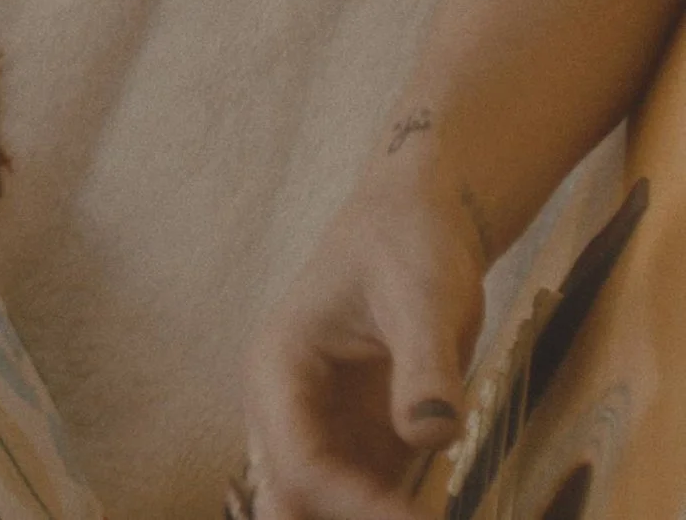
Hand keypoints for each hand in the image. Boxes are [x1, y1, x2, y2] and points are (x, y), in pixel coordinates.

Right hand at [242, 172, 486, 519]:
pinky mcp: (363, 437)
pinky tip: (431, 511)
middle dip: (335, 519)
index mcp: (279, 366)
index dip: (354, 504)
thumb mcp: (423, 297)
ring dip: (362, 516)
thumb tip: (431, 436)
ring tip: (425, 515)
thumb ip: (426, 366)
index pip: (299, 461)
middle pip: (289, 497)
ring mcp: (324, 425)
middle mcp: (288, 405)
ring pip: (320, 504)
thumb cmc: (408, 242)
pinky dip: (393, 512)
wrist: (419, 222)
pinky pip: (365, 498)